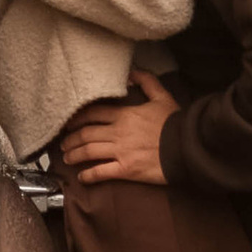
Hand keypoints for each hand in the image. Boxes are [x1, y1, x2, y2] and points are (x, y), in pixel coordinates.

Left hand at [56, 72, 177, 182]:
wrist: (187, 147)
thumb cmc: (175, 123)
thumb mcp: (162, 97)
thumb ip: (147, 82)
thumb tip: (132, 73)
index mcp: (124, 115)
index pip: (93, 113)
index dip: (77, 119)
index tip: (68, 124)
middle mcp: (118, 132)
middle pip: (86, 134)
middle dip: (71, 139)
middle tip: (63, 144)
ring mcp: (121, 152)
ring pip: (89, 152)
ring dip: (74, 155)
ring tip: (67, 158)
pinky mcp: (126, 170)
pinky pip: (101, 172)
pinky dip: (89, 175)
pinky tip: (82, 177)